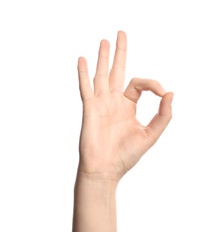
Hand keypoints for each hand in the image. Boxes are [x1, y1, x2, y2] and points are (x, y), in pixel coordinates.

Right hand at [77, 31, 172, 181]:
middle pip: (118, 72)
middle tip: (121, 34)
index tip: (162, 94)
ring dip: (103, 58)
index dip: (153, 84)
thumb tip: (171, 94)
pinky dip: (83, 74)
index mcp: (128, 107)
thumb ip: (163, 116)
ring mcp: (101, 103)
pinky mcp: (90, 108)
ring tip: (105, 41)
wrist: (105, 169)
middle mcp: (114, 102)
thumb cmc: (126, 155)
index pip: (140, 84)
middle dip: (120, 53)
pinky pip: (86, 88)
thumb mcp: (150, 135)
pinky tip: (83, 60)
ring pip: (102, 75)